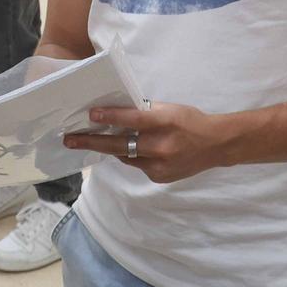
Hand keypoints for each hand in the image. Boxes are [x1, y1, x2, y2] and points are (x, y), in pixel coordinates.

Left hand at [65, 101, 228, 184]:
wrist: (216, 146)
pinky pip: (137, 164)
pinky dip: (131, 155)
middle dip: (92, 142)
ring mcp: (160, 165)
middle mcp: (162, 146)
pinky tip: (127, 148)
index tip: (91, 115)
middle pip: (121, 145)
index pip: (133, 120)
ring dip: (109, 148)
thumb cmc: (191, 121)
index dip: (111, 117)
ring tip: (88, 141)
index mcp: (166, 122)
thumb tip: (118, 113)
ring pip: (126, 156)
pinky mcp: (159, 177)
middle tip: (70, 139)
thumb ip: (146, 112)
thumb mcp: (169, 109)